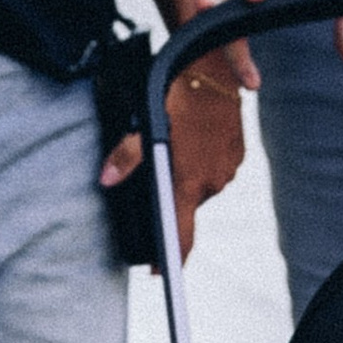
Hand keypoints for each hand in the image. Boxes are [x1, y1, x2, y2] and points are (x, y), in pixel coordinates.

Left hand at [100, 65, 245, 258]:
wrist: (212, 69)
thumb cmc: (175, 97)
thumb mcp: (146, 126)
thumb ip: (126, 158)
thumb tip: (106, 179)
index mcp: (190, 182)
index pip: (182, 235)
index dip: (171, 259)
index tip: (160, 273)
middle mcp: (213, 181)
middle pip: (188, 205)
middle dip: (173, 195)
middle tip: (161, 171)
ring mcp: (228, 169)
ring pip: (201, 186)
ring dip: (188, 176)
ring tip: (179, 148)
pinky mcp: (237, 154)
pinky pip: (215, 169)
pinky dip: (203, 162)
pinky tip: (193, 140)